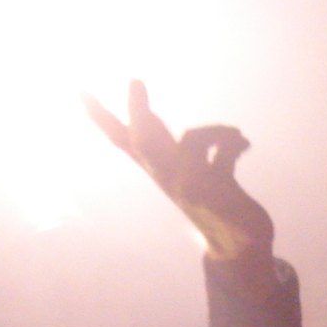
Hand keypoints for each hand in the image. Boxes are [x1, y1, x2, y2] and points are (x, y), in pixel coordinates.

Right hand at [86, 80, 274, 263]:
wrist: (240, 248)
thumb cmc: (214, 205)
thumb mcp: (189, 170)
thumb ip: (172, 147)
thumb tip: (145, 117)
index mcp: (160, 170)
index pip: (124, 141)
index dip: (102, 118)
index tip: (81, 91)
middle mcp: (169, 178)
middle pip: (143, 143)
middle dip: (138, 112)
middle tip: (135, 79)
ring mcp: (191, 185)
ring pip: (187, 145)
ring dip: (213, 131)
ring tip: (234, 134)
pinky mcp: (216, 192)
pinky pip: (224, 153)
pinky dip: (235, 142)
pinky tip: (245, 144)